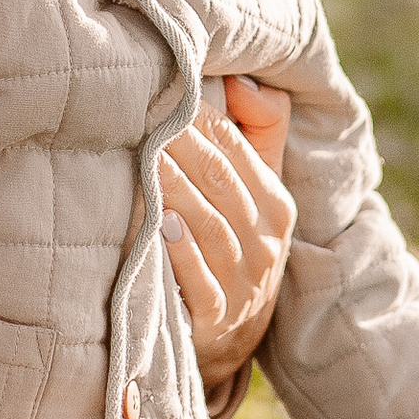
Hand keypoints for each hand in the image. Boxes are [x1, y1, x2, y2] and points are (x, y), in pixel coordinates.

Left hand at [163, 75, 294, 380]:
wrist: (233, 337)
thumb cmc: (238, 245)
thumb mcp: (259, 193)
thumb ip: (260, 131)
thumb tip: (239, 80)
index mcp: (276, 205)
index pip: (237, 149)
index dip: (201, 119)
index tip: (164, 91)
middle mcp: (265, 242)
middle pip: (221, 182)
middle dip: (182, 146)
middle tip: (142, 116)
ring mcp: (243, 282)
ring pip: (210, 227)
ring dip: (176, 191)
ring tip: (144, 160)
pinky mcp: (215, 317)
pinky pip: (199, 282)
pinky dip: (181, 254)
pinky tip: (158, 225)